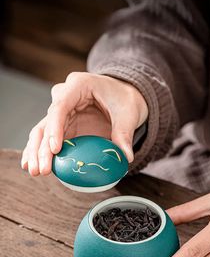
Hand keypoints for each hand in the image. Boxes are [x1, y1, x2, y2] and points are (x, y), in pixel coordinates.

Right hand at [21, 72, 147, 175]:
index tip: (55, 149)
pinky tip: (33, 166)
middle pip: (47, 121)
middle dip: (41, 147)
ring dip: (36, 152)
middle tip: (42, 169)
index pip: (60, 106)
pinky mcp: (63, 124)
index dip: (55, 128)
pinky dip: (40, 151)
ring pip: (42, 130)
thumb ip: (124, 134)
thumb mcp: (128, 114)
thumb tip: (126, 157)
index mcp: (79, 85)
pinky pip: (47, 138)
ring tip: (35, 171)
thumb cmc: (124, 99)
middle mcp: (65, 96)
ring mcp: (62, 111)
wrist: (124, 96)